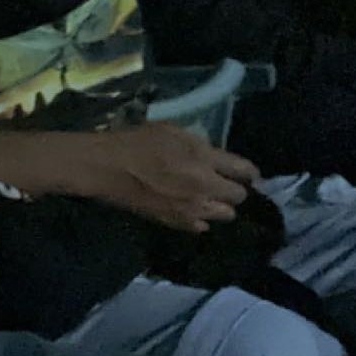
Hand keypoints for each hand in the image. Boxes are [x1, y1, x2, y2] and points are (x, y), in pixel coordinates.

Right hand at [68, 123, 259, 233]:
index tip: (246, 172)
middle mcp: (205, 187)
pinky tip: (189, 209)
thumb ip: (197, 143)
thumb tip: (214, 155)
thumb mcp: (169, 129)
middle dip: (234, 189)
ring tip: (207, 198)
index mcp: (204, 159)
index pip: (245, 170)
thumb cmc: (135, 141)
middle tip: (222, 183)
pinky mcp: (177, 223)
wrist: (105, 167)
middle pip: (239, 196)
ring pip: (226, 215)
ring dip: (220, 206)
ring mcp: (192, 208)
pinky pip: (202, 226)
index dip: (249, 172)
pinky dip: (200, 218)